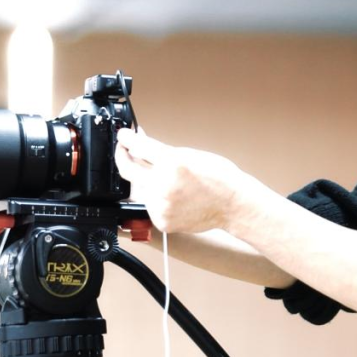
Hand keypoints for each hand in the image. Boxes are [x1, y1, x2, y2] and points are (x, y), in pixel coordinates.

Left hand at [115, 128, 244, 234]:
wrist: (233, 204)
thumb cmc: (218, 177)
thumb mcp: (190, 154)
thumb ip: (162, 151)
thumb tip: (140, 144)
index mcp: (172, 163)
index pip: (138, 146)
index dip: (126, 139)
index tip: (123, 135)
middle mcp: (164, 185)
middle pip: (128, 169)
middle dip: (123, 156)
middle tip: (124, 150)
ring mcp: (161, 205)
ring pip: (138, 188)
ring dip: (144, 179)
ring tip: (162, 175)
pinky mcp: (162, 220)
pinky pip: (149, 205)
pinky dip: (155, 197)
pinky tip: (171, 193)